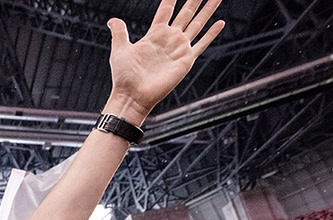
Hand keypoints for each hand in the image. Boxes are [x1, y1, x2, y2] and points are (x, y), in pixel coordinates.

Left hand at [106, 0, 224, 121]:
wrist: (132, 96)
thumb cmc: (124, 77)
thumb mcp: (120, 50)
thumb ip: (119, 32)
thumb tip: (112, 20)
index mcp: (154, 34)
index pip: (167, 9)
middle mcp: (169, 39)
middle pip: (186, 12)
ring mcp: (179, 48)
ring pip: (197, 23)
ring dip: (207, 10)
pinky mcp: (186, 60)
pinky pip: (201, 44)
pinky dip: (211, 34)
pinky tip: (220, 23)